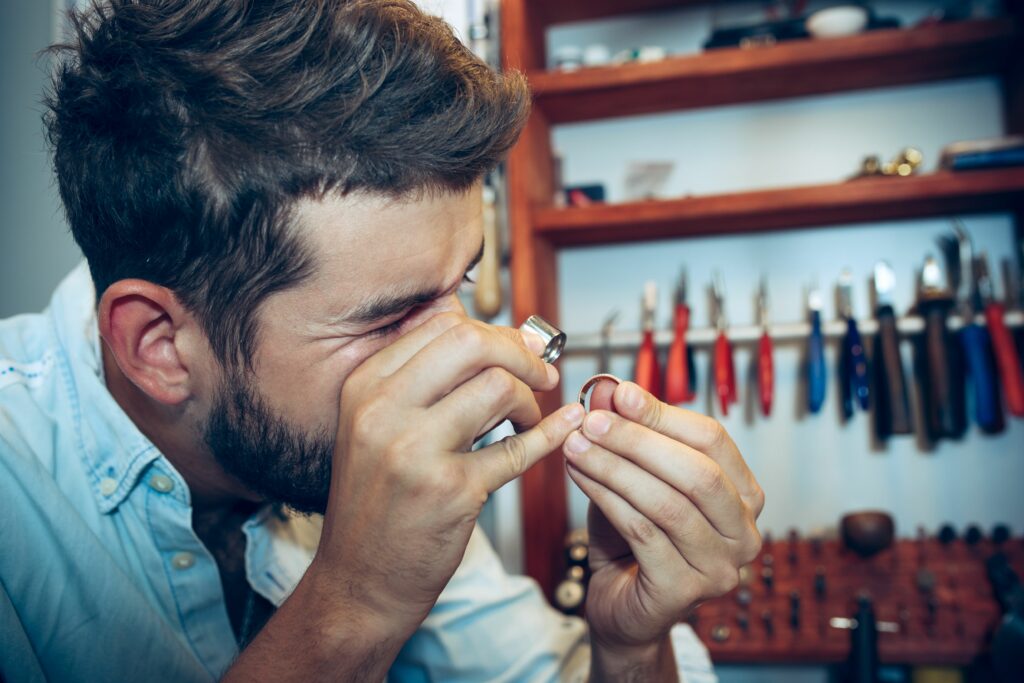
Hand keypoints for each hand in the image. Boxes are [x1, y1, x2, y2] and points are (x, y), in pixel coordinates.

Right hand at [313, 312, 583, 628]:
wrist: (358, 580)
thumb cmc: (376, 502)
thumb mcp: (375, 426)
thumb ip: (421, 379)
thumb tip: (490, 334)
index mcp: (365, 385)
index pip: (442, 324)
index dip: (494, 332)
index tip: (518, 349)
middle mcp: (383, 410)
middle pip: (472, 342)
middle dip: (520, 352)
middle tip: (541, 373)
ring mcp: (415, 450)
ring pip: (498, 387)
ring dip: (530, 399)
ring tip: (527, 419)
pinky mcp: (450, 491)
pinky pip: (517, 448)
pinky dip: (551, 435)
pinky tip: (564, 427)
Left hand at [563, 380, 762, 654]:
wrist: (621, 608)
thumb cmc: (633, 540)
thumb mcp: (630, 476)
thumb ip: (627, 433)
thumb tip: (609, 388)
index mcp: (744, 496)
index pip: (714, 441)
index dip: (665, 414)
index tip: (621, 393)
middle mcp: (743, 534)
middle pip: (698, 473)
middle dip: (640, 440)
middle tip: (593, 420)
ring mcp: (719, 568)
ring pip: (667, 503)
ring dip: (615, 467)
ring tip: (575, 445)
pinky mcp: (684, 591)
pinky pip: (642, 532)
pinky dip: (606, 497)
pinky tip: (579, 476)